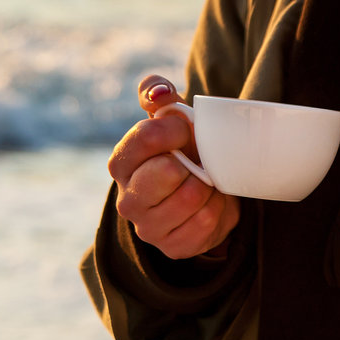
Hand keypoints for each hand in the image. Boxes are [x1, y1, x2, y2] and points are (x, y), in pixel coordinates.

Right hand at [107, 74, 241, 259]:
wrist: (198, 189)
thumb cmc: (179, 147)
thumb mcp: (167, 114)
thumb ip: (156, 91)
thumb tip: (159, 95)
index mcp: (120, 162)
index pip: (145, 137)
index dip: (175, 129)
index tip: (188, 130)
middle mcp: (127, 199)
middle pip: (168, 172)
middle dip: (192, 161)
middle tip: (198, 160)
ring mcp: (149, 228)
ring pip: (192, 198)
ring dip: (209, 185)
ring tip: (206, 180)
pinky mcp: (173, 248)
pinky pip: (207, 223)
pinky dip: (219, 208)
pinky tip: (212, 201)